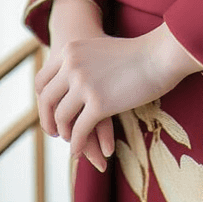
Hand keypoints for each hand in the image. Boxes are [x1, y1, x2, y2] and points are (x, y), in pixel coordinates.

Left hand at [34, 24, 201, 166]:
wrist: (160, 55)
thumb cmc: (138, 54)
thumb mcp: (100, 50)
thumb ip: (82, 62)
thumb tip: (72, 82)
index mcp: (70, 51)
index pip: (42, 81)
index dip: (43, 101)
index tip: (50, 113)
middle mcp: (72, 66)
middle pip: (47, 100)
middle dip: (49, 120)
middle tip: (56, 132)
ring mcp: (84, 84)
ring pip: (62, 117)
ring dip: (66, 133)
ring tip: (72, 141)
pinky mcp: (98, 104)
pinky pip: (79, 131)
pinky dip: (77, 144)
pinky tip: (78, 151)